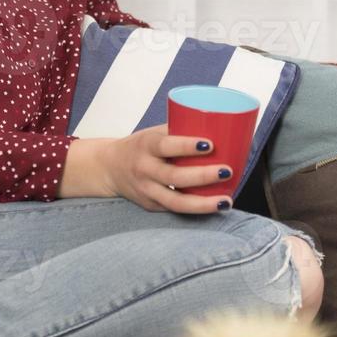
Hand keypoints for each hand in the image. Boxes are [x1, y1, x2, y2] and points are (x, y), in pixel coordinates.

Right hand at [70, 126, 234, 213]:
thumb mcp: (155, 133)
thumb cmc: (142, 146)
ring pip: (175, 202)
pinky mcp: (151, 206)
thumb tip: (222, 126)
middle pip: (173, 177)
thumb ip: (180, 132)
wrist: (109, 167)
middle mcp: (144, 169)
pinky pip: (175, 210)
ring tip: (225, 201)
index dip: (187, 146)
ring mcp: (146, 191)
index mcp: (146, 146)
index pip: (166, 146)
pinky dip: (196, 210)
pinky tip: (216, 206)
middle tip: (227, 171)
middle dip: (202, 175)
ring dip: (203, 204)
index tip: (210, 145)